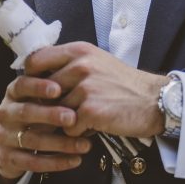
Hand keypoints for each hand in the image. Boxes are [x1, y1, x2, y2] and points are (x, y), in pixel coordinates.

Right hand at [0, 75, 91, 181]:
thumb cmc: (32, 113)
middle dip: (50, 115)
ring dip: (61, 143)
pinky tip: (76, 160)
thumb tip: (83, 80)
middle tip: (73, 118)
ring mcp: (4, 137)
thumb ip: (54, 88)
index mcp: (13, 94)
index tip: (58, 89)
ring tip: (85, 145)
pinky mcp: (7, 159)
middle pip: (25, 112)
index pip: (22, 85)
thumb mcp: (36, 97)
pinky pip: (33, 163)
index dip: (38, 87)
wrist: (3, 144)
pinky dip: (56, 162)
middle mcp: (6, 113)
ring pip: (32, 140)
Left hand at [24, 42, 165, 138]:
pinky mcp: (90, 110)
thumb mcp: (96, 62)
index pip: (35, 61)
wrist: (154, 100)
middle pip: (42, 92)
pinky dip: (79, 132)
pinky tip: (96, 125)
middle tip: (68, 111)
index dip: (31, 78)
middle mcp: (80, 65)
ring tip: (88, 116)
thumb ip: (69, 65)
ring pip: (55, 113)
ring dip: (67, 121)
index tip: (37, 91)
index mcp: (79, 51)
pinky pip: (69, 128)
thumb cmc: (124, 84)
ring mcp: (85, 87)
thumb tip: (37, 80)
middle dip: (51, 106)